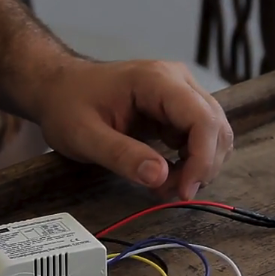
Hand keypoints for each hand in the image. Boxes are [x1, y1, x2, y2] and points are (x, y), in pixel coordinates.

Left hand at [38, 60, 233, 200]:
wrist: (58, 87)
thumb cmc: (67, 105)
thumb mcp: (84, 136)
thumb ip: (122, 156)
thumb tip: (160, 178)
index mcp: (156, 80)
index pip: (202, 118)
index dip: (203, 158)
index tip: (184, 191)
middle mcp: (177, 81)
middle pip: (216, 126)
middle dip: (203, 166)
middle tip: (172, 194)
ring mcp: (180, 93)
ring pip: (214, 133)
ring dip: (199, 166)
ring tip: (165, 186)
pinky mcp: (177, 109)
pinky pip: (200, 137)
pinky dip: (191, 162)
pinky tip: (166, 175)